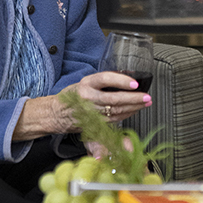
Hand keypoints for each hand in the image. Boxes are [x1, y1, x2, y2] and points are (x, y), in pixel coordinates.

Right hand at [13, 71, 151, 141]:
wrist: (56, 113)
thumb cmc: (73, 95)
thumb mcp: (85, 83)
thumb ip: (104, 82)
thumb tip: (128, 80)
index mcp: (86, 84)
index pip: (106, 79)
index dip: (122, 81)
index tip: (135, 83)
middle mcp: (87, 97)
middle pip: (114, 98)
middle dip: (133, 98)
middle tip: (147, 97)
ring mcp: (90, 112)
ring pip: (115, 111)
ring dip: (133, 108)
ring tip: (145, 103)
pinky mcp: (93, 123)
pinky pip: (113, 120)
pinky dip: (126, 115)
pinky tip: (134, 111)